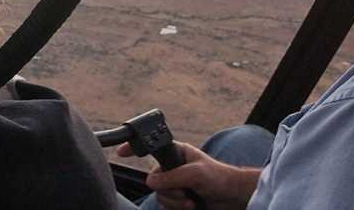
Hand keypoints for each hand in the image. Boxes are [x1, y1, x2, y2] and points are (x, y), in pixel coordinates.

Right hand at [117, 141, 261, 209]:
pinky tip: (191, 206)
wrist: (233, 198)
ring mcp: (175, 184)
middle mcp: (172, 167)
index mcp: (176, 153)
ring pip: (160, 196)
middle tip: (186, 193)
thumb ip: (171, 177)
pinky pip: (167, 206)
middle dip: (170, 191)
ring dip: (176, 202)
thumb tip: (151, 182)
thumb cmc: (220, 178)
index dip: (135, 149)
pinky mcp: (178, 199)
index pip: (151, 148)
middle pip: (154, 180)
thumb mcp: (194, 173)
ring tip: (192, 201)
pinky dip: (178, 208)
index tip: (120, 152)